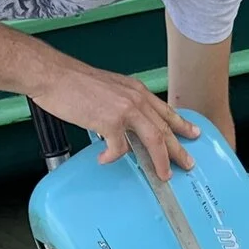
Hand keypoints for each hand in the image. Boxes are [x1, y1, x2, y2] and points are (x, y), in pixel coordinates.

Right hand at [30, 57, 198, 178]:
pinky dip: (113, 156)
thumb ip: (123, 104)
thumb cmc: (75, 81)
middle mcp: (136, 99)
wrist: (55, 74)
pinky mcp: (109, 121)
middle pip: (165, 128)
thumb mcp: (109, 88)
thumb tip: (127, 125)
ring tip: (163, 174)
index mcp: (136, 90)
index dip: (181, 124)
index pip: (165, 110)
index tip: (194, 133)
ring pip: (154, 139)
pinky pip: (119, 148)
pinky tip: (105, 159)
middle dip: (178, 149)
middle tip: (188, 163)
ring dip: (160, 160)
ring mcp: (125, 110)